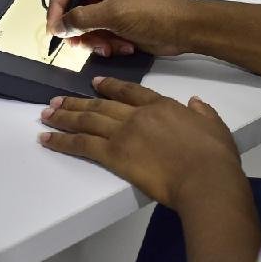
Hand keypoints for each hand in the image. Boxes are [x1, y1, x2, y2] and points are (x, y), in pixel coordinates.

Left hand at [39, 77, 245, 209]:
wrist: (205, 177)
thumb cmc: (214, 156)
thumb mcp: (214, 126)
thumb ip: (203, 112)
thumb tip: (195, 103)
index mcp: (162, 106)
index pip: (130, 91)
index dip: (110, 86)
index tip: (95, 83)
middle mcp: (138, 115)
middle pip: (101, 104)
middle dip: (77, 101)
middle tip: (58, 100)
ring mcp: (124, 133)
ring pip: (87, 120)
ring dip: (64, 116)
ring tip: (46, 114)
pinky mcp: (115, 155)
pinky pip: (81, 145)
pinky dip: (61, 140)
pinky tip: (47, 139)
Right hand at [46, 0, 194, 57]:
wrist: (183, 30)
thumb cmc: (151, 13)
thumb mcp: (113, 14)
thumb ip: (81, 19)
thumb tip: (57, 27)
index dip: (56, 7)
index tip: (54, 30)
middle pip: (72, 9)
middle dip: (78, 30)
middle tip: (79, 46)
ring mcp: (109, 7)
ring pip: (84, 27)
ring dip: (94, 41)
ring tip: (110, 47)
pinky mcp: (116, 25)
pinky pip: (98, 36)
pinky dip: (107, 45)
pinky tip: (123, 47)